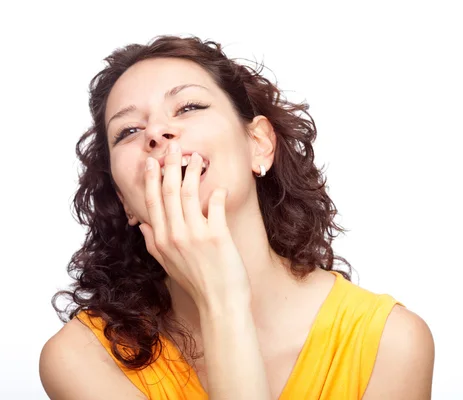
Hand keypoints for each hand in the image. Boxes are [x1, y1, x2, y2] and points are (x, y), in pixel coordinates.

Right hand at [138, 142, 251, 310]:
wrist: (220, 303)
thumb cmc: (197, 283)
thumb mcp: (168, 265)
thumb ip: (153, 243)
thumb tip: (142, 225)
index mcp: (160, 241)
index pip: (152, 203)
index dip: (151, 180)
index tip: (152, 161)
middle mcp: (174, 235)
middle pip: (169, 192)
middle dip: (170, 165)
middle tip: (174, 147)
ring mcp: (195, 235)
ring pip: (189, 193)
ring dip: (192, 171)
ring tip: (196, 158)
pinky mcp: (217, 236)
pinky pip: (215, 205)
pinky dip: (217, 193)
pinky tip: (220, 186)